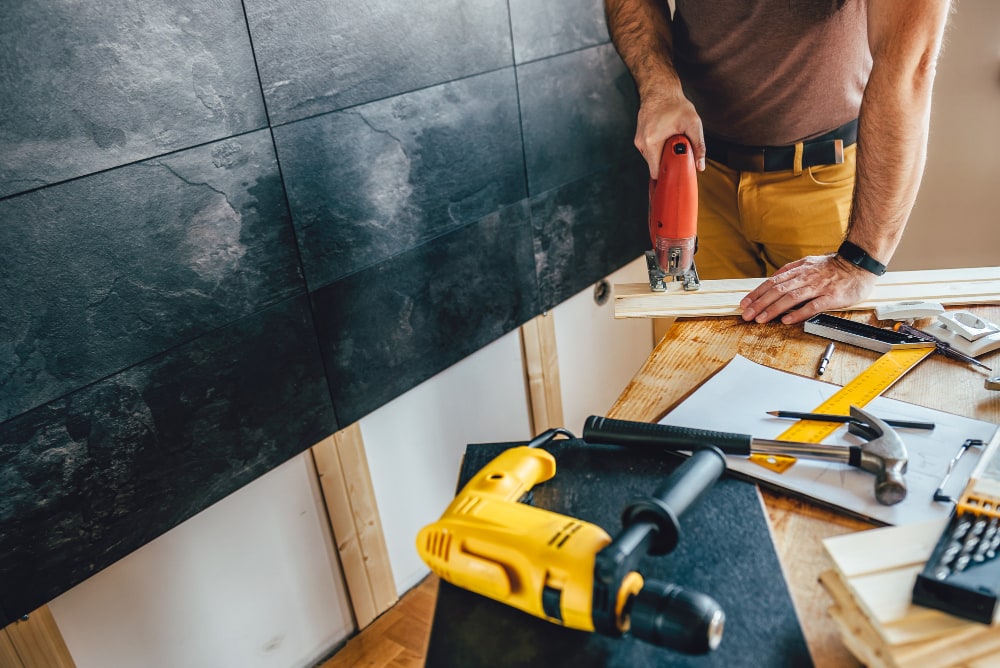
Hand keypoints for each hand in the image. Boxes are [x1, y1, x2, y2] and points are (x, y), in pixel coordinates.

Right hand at [634, 91, 704, 177]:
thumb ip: (698, 146)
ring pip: (652, 158)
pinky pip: (650, 150)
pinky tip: (667, 138)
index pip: (656, 172)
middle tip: (679, 155)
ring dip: (663, 155)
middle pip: (655, 166)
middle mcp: (642, 143)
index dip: (667, 176)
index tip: (676, 176)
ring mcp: (639, 140)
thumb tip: (700, 166)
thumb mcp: (693, 124)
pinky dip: (659, 148)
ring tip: (673, 143)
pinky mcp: (639, 137)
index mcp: (651, 142)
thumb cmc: (675, 104)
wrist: (659, 89)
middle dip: (668, 164)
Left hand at [739, 254, 877, 324]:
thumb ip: (792, 271)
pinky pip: (813, 306)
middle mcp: (806, 277)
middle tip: (746, 315)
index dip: (756, 293)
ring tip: (761, 319)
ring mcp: (818, 287)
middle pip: (778, 290)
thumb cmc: (835, 267)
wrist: (861, 264)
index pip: (772, 282)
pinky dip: (798, 313)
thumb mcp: (809, 263)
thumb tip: (774, 279)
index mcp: (799, 270)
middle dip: (759, 303)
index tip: (744, 303)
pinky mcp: (832, 296)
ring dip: (773, 309)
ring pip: (791, 298)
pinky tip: (786, 320)